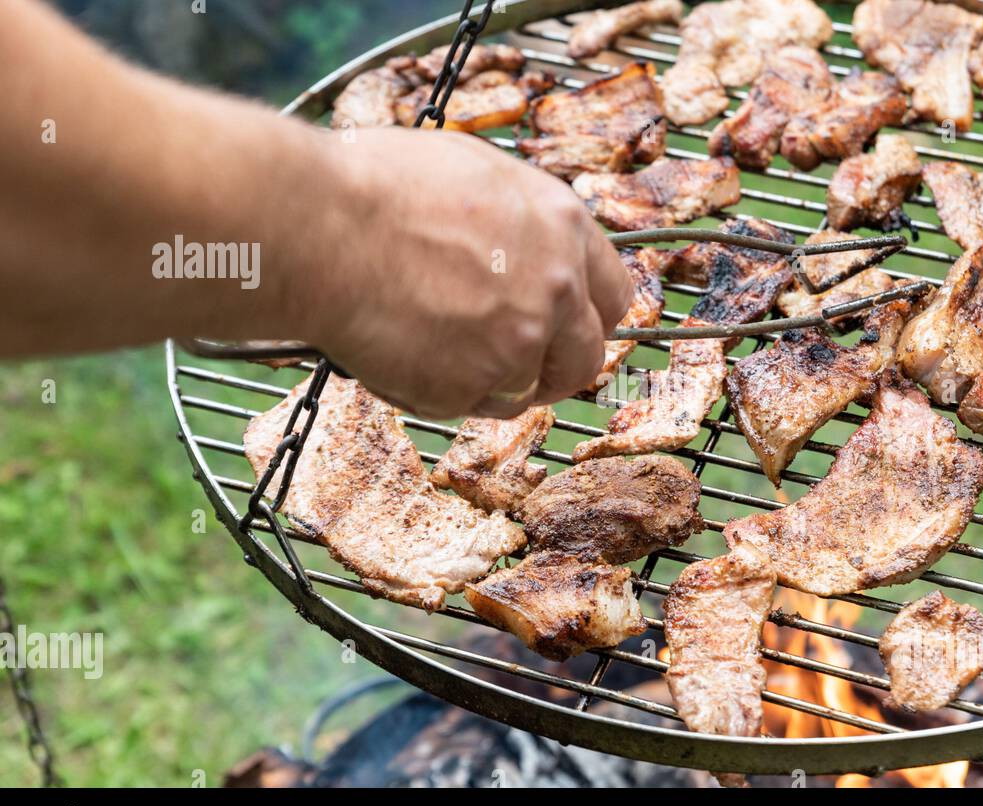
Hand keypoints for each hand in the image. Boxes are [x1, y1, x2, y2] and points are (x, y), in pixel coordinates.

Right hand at [299, 127, 632, 419]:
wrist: (319, 226)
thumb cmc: (376, 186)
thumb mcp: (476, 174)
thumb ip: (522, 223)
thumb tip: (527, 244)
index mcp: (565, 229)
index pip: (614, 297)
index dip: (585, 318)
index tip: (564, 328)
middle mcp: (556, 291)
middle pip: (585, 359)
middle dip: (552, 368)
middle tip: (510, 363)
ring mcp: (515, 346)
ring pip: (520, 391)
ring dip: (483, 379)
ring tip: (426, 340)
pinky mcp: (467, 389)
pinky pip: (460, 405)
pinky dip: (431, 389)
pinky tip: (394, 347)